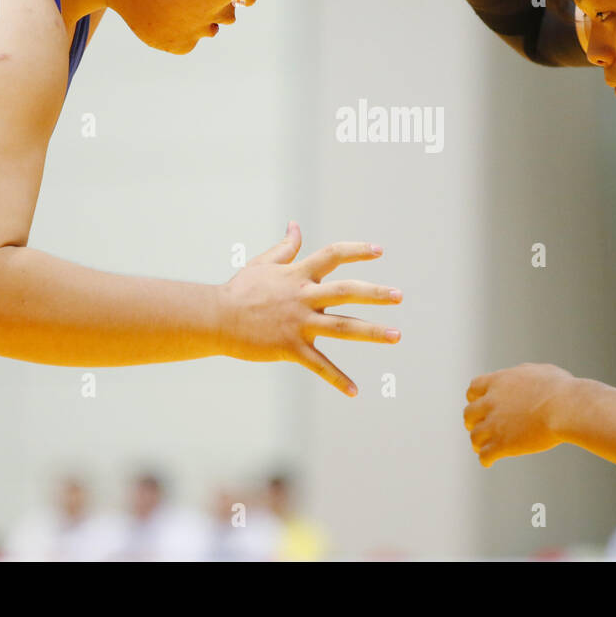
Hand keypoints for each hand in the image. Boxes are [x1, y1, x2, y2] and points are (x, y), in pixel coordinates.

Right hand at [219, 222, 401, 395]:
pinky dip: (337, 379)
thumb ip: (286, 247)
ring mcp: (298, 323)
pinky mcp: (290, 347)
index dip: (357, 251)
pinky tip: (354, 391)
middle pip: (346, 291)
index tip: (379, 251)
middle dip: (375, 293)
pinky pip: (319, 365)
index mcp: (298, 274)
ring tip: (396, 335)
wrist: (216, 318)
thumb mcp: (264, 264)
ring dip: (372, 332)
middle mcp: (303, 296)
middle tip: (399, 295)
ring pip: (342, 327)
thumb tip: (296, 225)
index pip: (333, 255)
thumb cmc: (240, 290)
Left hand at [464, 363, 575, 466]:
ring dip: (477, 442)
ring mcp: (495, 424)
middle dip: (472, 421)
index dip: (474, 398)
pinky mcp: (502, 444)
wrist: (566, 408)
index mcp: (499, 382)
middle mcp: (491, 402)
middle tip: (476, 427)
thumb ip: (523, 373)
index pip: (473, 388)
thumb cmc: (560, 389)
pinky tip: (489, 462)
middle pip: (469, 414)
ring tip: (481, 448)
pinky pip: (485, 455)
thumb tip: (519, 375)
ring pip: (475, 436)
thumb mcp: (539, 371)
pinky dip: (485, 459)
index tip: (477, 404)